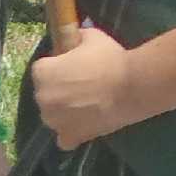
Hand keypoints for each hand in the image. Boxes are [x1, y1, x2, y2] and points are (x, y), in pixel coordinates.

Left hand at [29, 24, 140, 147]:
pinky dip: (71, 133)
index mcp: (42, 72)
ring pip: (53, 116)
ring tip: (87, 106)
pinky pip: (64, 138)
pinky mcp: (70, 136)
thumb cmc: (110, 59)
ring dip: (64, 112)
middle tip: (83, 85)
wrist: (132, 86)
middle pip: (46, 93)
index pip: (42, 69)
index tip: (74, 67)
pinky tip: (84, 125)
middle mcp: (42, 97)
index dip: (58, 67)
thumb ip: (76, 38)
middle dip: (59, 90)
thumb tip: (74, 40)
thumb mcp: (91, 36)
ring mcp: (54, 120)